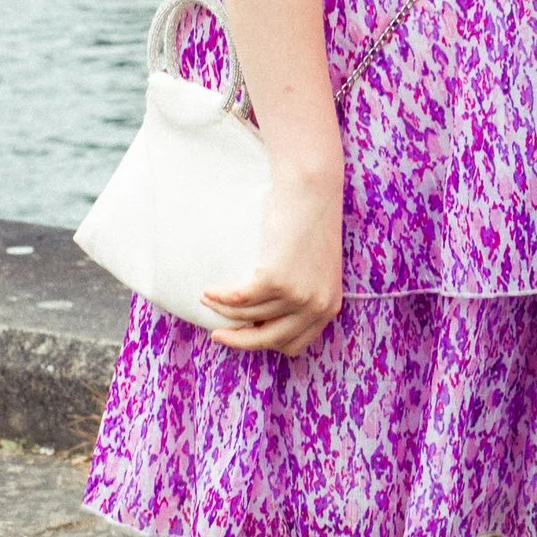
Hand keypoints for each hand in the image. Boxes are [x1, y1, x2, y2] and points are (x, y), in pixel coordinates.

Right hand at [203, 171, 343, 354]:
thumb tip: (266, 317)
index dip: (266, 342)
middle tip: (217, 334)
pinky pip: (238, 300)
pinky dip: (219, 298)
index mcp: (329, 307)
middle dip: (239, 340)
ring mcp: (298, 296)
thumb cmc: (311, 224)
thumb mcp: (316, 269)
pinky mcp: (276, 280)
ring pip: (248, 318)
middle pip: (269, 341)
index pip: (293, 344)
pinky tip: (208, 292)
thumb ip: (303, 294)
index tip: (246, 332)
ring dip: (222, 312)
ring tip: (207, 300)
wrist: (312, 192)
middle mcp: (317, 307)